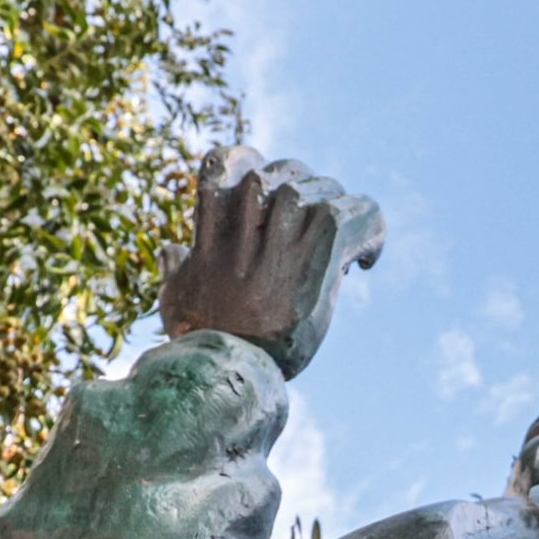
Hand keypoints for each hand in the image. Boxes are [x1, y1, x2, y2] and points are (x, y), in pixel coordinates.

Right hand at [157, 146, 384, 378]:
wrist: (226, 377)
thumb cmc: (201, 345)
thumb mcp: (178, 302)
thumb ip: (175, 271)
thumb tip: (169, 250)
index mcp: (212, 231)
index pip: (221, 163)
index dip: (245, 161)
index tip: (261, 189)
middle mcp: (244, 230)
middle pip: (281, 173)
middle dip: (304, 189)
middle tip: (317, 223)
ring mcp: (279, 246)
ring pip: (319, 188)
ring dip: (337, 210)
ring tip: (344, 243)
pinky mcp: (313, 266)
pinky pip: (352, 215)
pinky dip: (369, 227)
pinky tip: (367, 261)